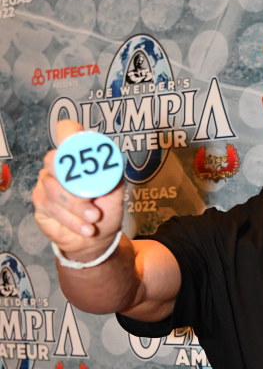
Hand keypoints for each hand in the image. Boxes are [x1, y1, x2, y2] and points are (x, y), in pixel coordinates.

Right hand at [32, 119, 124, 260]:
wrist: (95, 238)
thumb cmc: (104, 209)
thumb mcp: (115, 193)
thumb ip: (112, 176)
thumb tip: (109, 164)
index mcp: (77, 156)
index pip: (66, 131)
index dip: (68, 133)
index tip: (80, 149)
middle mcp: (58, 165)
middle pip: (53, 160)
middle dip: (74, 184)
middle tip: (93, 202)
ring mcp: (46, 183)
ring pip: (53, 189)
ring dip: (77, 208)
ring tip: (93, 218)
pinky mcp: (40, 202)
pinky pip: (51, 208)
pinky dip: (72, 220)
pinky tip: (85, 228)